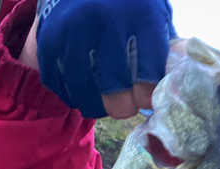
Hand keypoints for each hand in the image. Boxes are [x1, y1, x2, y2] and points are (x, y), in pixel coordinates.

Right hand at [20, 0, 176, 118]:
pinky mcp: (49, 44)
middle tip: (124, 104)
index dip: (146, 97)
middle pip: (116, 94)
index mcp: (141, 18)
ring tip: (103, 97)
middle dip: (122, 106)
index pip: (148, 79)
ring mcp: (74, 34)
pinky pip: (62, 89)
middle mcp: (106, 24)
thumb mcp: (154, 15)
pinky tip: (83, 86)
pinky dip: (73, 95)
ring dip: (96, 105)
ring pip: (86, 96)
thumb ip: (164, 51)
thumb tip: (170, 89)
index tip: (144, 97)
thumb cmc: (126, 5)